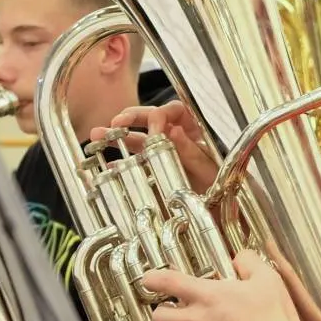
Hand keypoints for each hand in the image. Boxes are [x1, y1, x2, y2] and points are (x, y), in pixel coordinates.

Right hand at [96, 101, 217, 186]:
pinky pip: (136, 162)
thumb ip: (191, 150)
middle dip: (131, 119)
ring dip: (118, 137)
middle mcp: (176, 137)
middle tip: (115, 123)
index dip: (160, 114)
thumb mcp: (208, 167)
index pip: (174, 111)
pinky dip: (121, 163)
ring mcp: (163, 152)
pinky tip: (108, 165)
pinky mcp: (155, 170)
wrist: (221, 210)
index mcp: (193, 130)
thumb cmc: (221, 185)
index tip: (152, 126)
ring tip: (98, 136)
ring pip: (139, 139)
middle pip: (151, 119)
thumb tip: (174, 130)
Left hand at [142, 252, 302, 320]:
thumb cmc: (274, 319)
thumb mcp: (268, 280)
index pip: (170, 283)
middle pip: (160, 318)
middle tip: (174, 313)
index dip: (154, 279)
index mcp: (209, 296)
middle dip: (162, 314)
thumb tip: (239, 258)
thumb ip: (249, 263)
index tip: (148, 279)